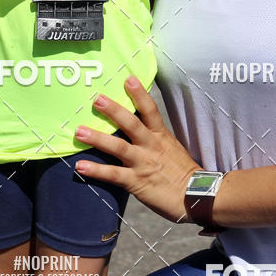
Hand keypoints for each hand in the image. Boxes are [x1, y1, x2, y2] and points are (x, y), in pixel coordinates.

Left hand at [74, 77, 200, 222]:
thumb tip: (136, 126)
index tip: (128, 79)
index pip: (150, 110)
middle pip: (131, 123)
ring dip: (98, 138)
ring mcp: (143, 163)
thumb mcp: (171, 148)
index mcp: (161, 136)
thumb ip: (154, 137)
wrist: (196, 197)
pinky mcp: (137, 182)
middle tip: (97, 99)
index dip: (140, 94)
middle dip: (113, 110)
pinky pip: (113, 174)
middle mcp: (151, 146)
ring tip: (79, 131)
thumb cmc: (182, 173)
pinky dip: (96, 170)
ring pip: (118, 147)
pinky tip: (80, 166)